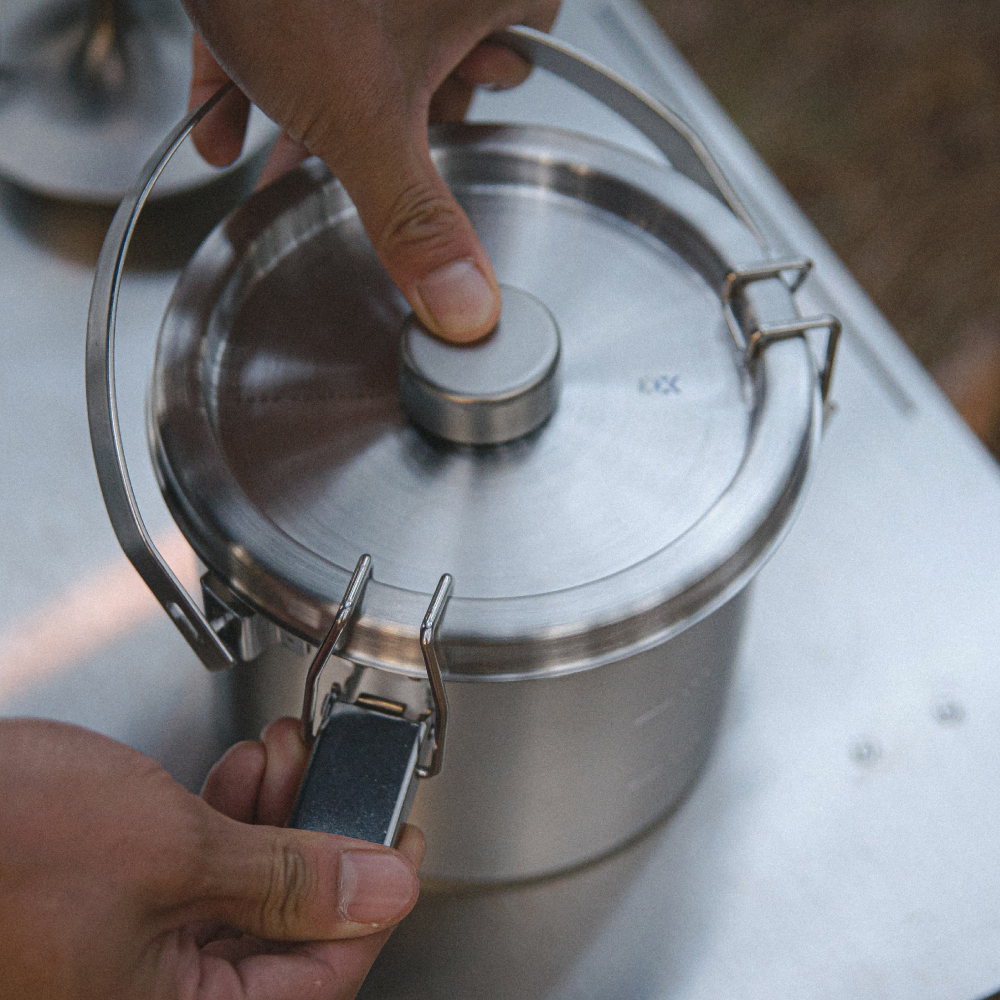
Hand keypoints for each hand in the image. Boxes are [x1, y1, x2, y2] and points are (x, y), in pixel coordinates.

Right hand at [0, 717, 422, 998]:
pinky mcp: (121, 898)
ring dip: (281, 814)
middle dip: (323, 839)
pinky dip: (233, 813)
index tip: (404, 837)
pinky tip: (244, 768)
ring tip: (288, 754)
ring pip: (250, 889)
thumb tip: (383, 890)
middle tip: (345, 777)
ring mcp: (137, 948)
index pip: (322, 979)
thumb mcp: (175, 853)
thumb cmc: (6, 841)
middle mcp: (155, 995)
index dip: (375, 902)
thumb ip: (289, 877)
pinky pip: (205, 868)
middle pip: (288, 930)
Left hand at [183, 0, 559, 342]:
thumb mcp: (362, 120)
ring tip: (268, 160)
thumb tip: (467, 306)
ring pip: (356, 32)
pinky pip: (299, 9)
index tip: (423, 152)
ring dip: (306, 105)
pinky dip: (258, 60)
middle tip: (340, 168)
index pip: (511, 63)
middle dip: (371, 122)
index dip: (457, 120)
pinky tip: (220, 117)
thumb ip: (415, 219)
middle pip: (426, 53)